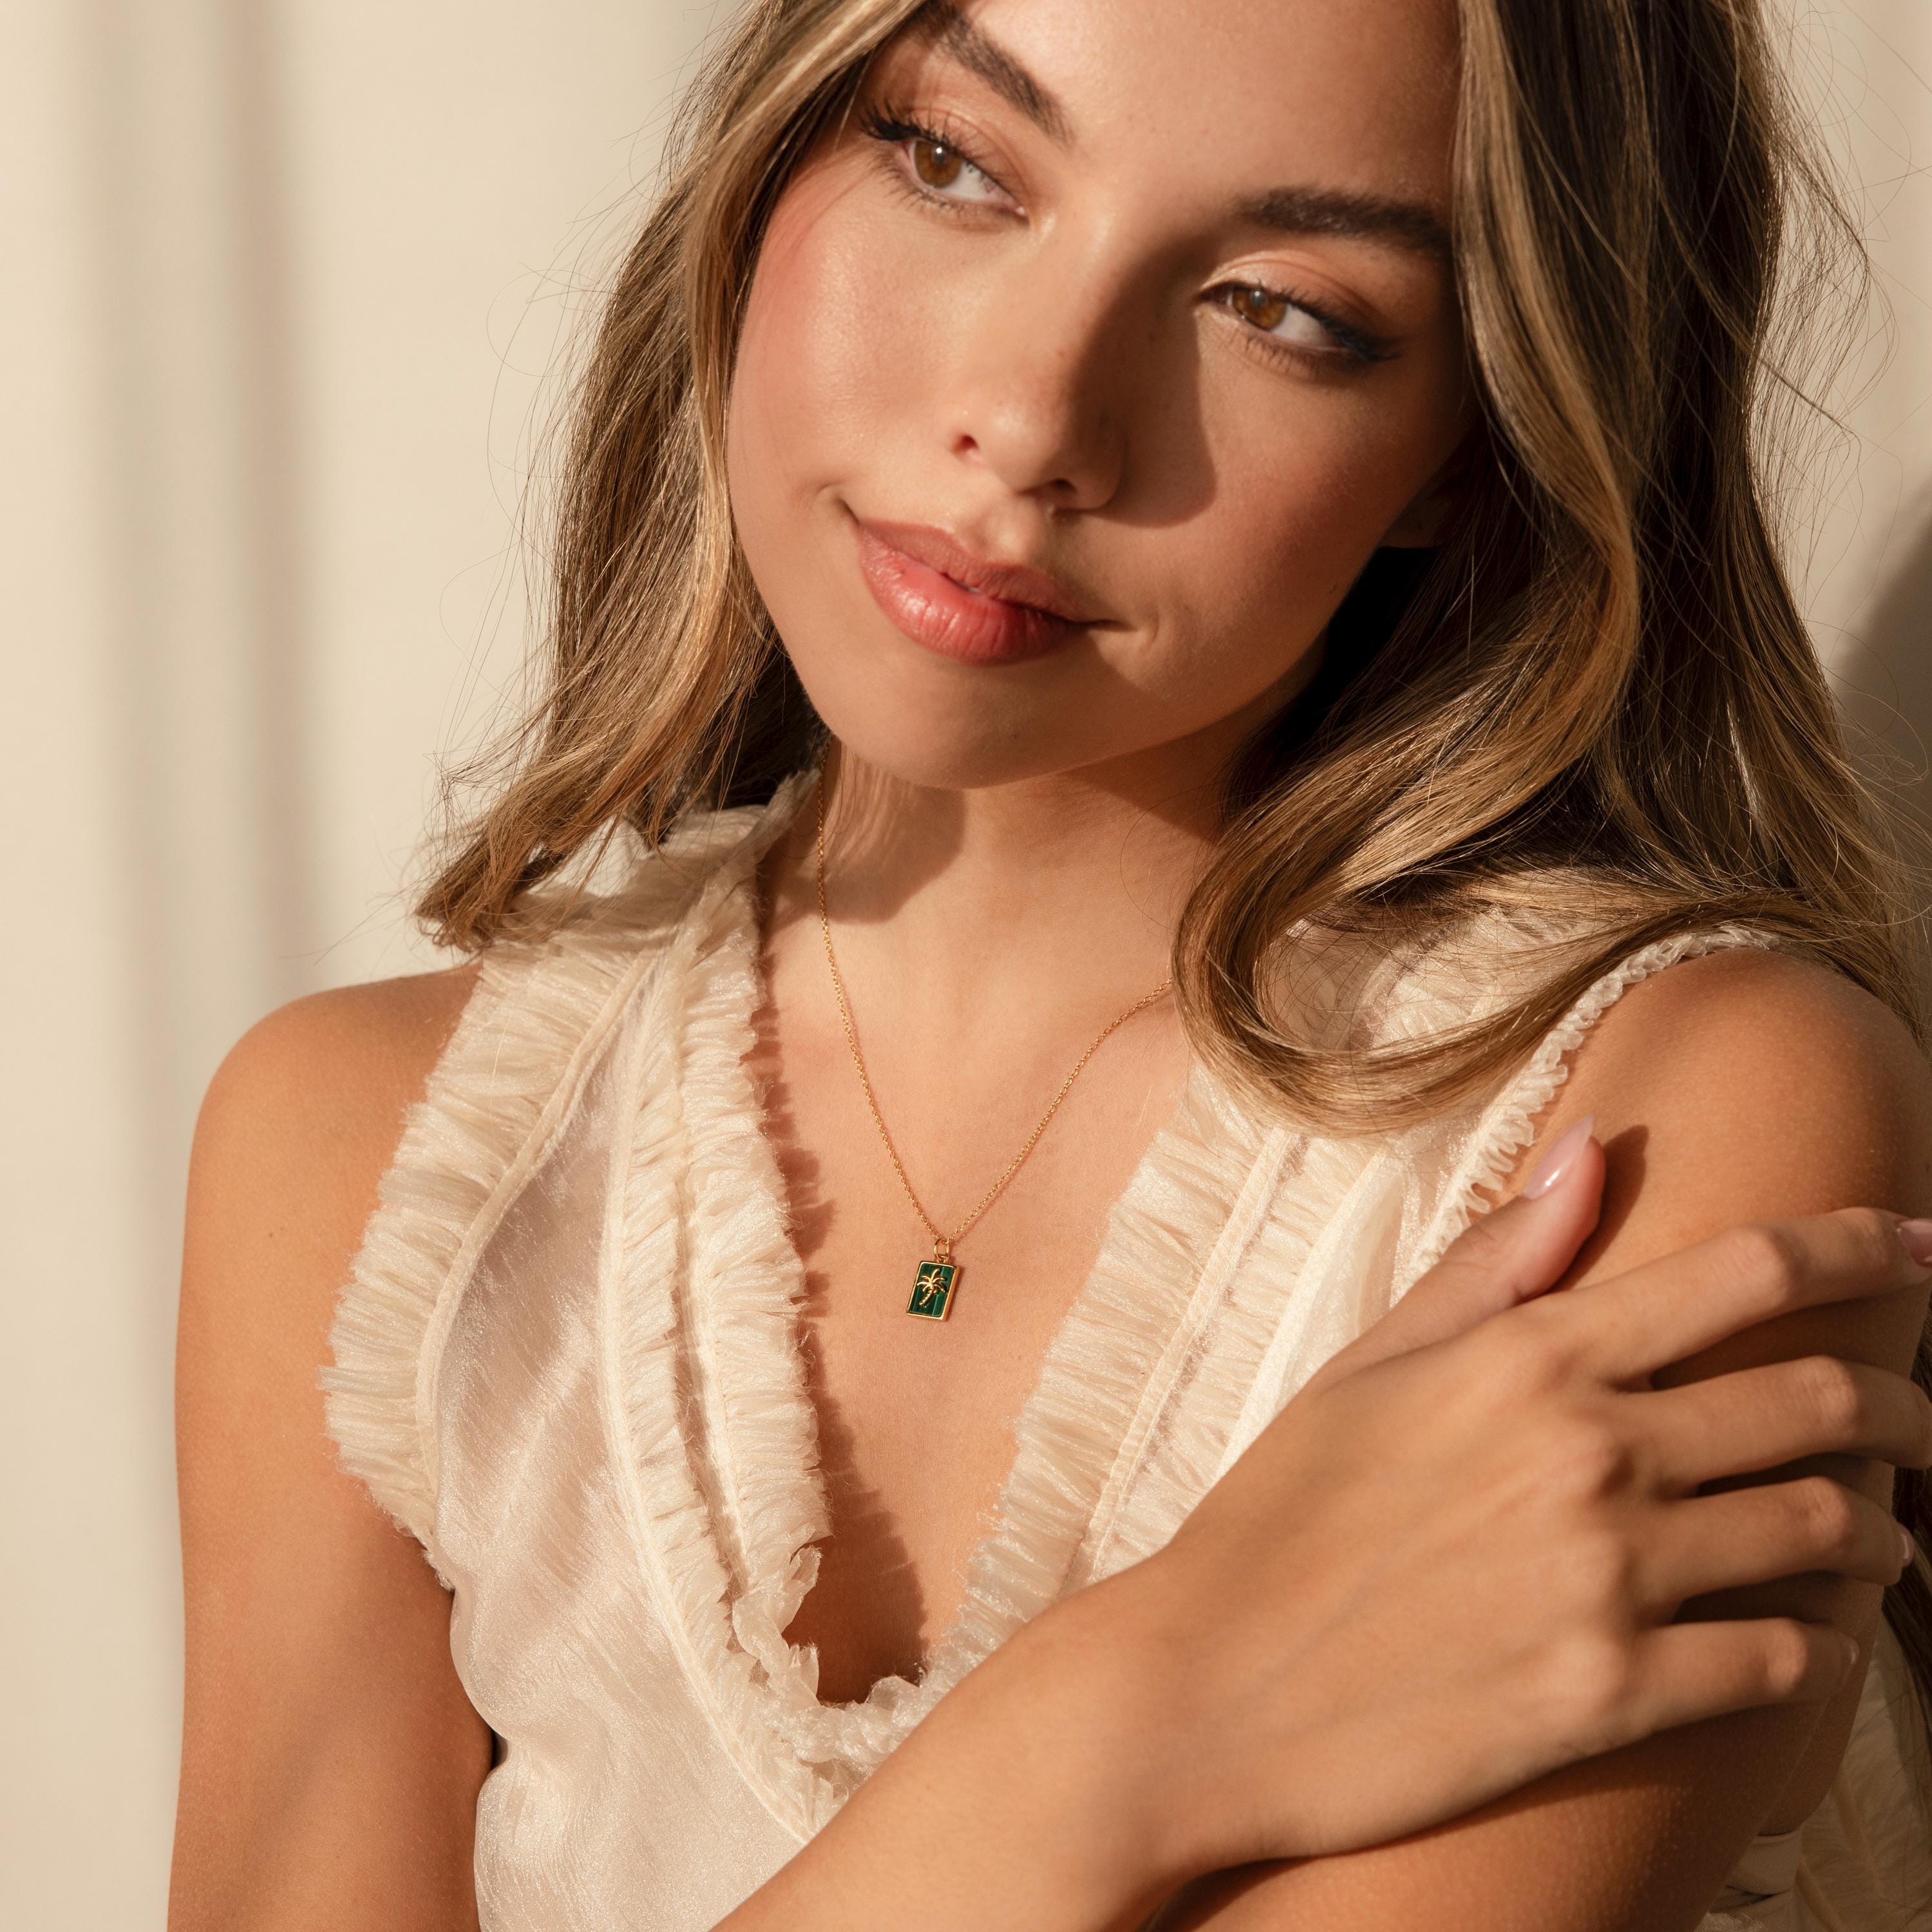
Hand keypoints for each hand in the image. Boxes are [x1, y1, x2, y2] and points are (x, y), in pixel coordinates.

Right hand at [1117, 1122, 1931, 1873]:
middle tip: (1918, 1419)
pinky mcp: (1616, 1700)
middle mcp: (1593, 1455)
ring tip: (1880, 1537)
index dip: (1865, 1244)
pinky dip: (1826, 1646)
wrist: (1210, 1688)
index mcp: (1534, 1358)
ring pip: (1829, 1535)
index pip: (1753, 1272)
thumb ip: (1493, 1258)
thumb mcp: (1370, 1363)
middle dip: (1903, 1405)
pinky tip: (1813, 1638)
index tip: (1926, 1243)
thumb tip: (1587, 1148)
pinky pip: (1789, 1664)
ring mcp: (1612, 1581)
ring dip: (1880, 1531)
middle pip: (1823, 1402)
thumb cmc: (1280, 1512)